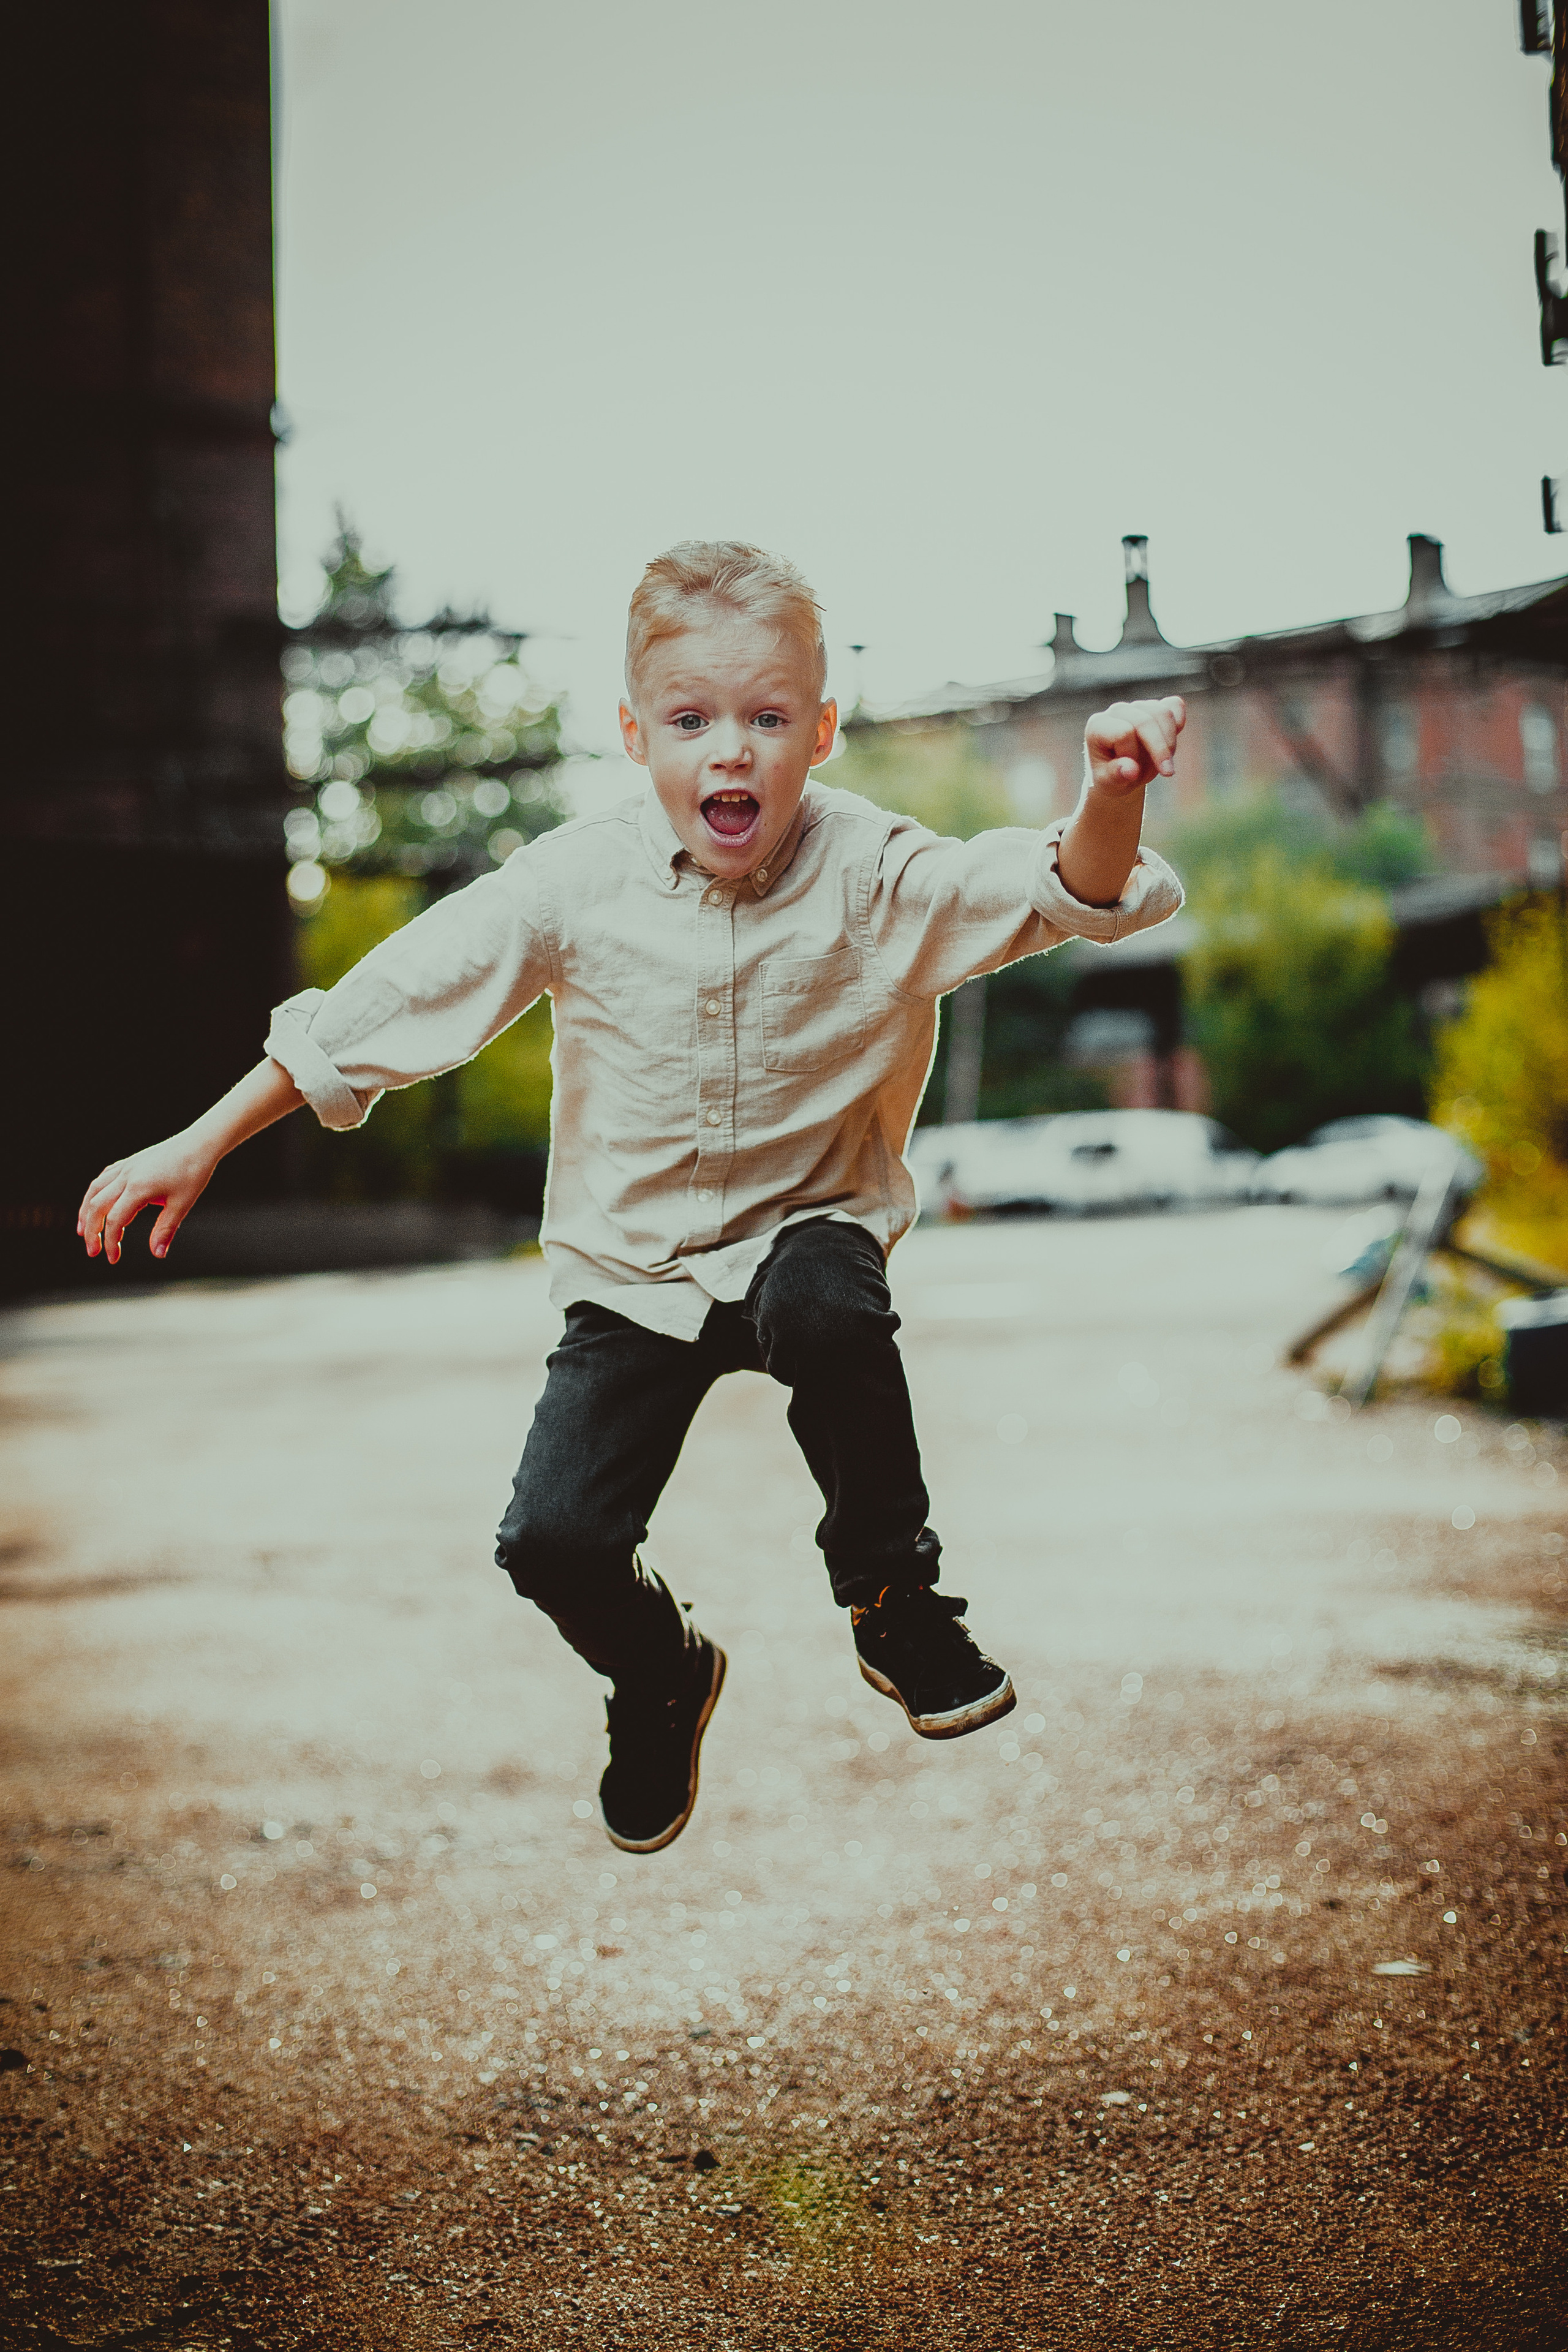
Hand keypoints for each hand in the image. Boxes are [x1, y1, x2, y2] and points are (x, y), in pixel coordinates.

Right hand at [77, 1135, 218, 1264]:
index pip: (114, 1221)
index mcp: (138, 1188)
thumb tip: (157, 1254)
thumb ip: (166, 1229)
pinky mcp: (129, 1163)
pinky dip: (96, 1194)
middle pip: (96, 1206)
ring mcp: (126, 1167)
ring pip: (95, 1190)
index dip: (110, 1242)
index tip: (113, 1259)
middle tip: (93, 1252)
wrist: (199, 1143)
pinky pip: (104, 1178)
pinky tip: (97, 1204)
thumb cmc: (193, 1172)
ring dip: (86, 1212)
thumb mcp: (182, 1204)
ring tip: (84, 1231)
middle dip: (92, 1231)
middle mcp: (126, 1176)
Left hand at [1085, 696, 1185, 794]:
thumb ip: (1116, 775)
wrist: (1122, 773)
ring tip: (1164, 763)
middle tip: (1167, 773)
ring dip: (1170, 742)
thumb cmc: (1112, 776)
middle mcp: (1116, 710)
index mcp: (1098, 726)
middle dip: (1160, 749)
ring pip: (1164, 713)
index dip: (1132, 754)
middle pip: (1146, 721)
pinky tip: (1171, 743)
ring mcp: (1137, 705)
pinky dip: (1179, 724)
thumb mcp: (1108, 783)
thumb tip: (1131, 770)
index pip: (1124, 732)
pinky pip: (1175, 706)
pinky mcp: (1155, 706)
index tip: (1131, 772)